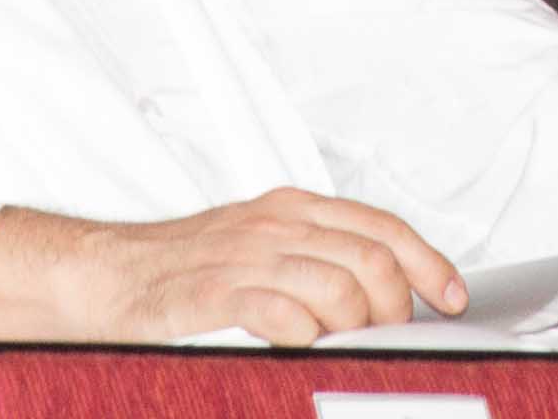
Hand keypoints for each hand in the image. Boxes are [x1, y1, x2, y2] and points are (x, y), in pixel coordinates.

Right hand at [0, 188, 458, 343]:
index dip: (429, 263)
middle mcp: (276, 226)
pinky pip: (282, 313)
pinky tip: (305, 348)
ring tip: (349, 347)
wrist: (105, 274)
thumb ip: (318, 257)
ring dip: (356, 327)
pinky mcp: (216, 294)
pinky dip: (306, 337)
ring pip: (337, 287)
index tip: (452, 297)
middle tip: (395, 337)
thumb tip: (382, 289)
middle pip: (371, 261)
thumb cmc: (184, 266)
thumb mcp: (261, 244)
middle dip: (397, 307)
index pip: (382, 227)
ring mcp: (246, 258)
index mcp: (293, 209)